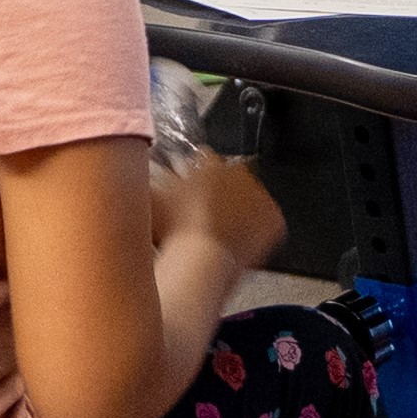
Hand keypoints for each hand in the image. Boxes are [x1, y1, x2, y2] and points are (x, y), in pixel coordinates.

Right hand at [154, 152, 280, 266]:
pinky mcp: (273, 218)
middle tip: (206, 214)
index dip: (196, 174)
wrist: (201, 258)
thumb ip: (148, 182)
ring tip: (221, 231)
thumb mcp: (150, 199)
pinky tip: (240, 240)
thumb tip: (143, 176)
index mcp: (209, 162)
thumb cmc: (172, 230)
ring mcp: (259, 195)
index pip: (205, 158)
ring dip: (239, 209)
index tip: (192, 188)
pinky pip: (267, 219)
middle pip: (229, 177)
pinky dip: (258, 228)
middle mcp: (237, 172)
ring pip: (249, 198)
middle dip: (220, 191)